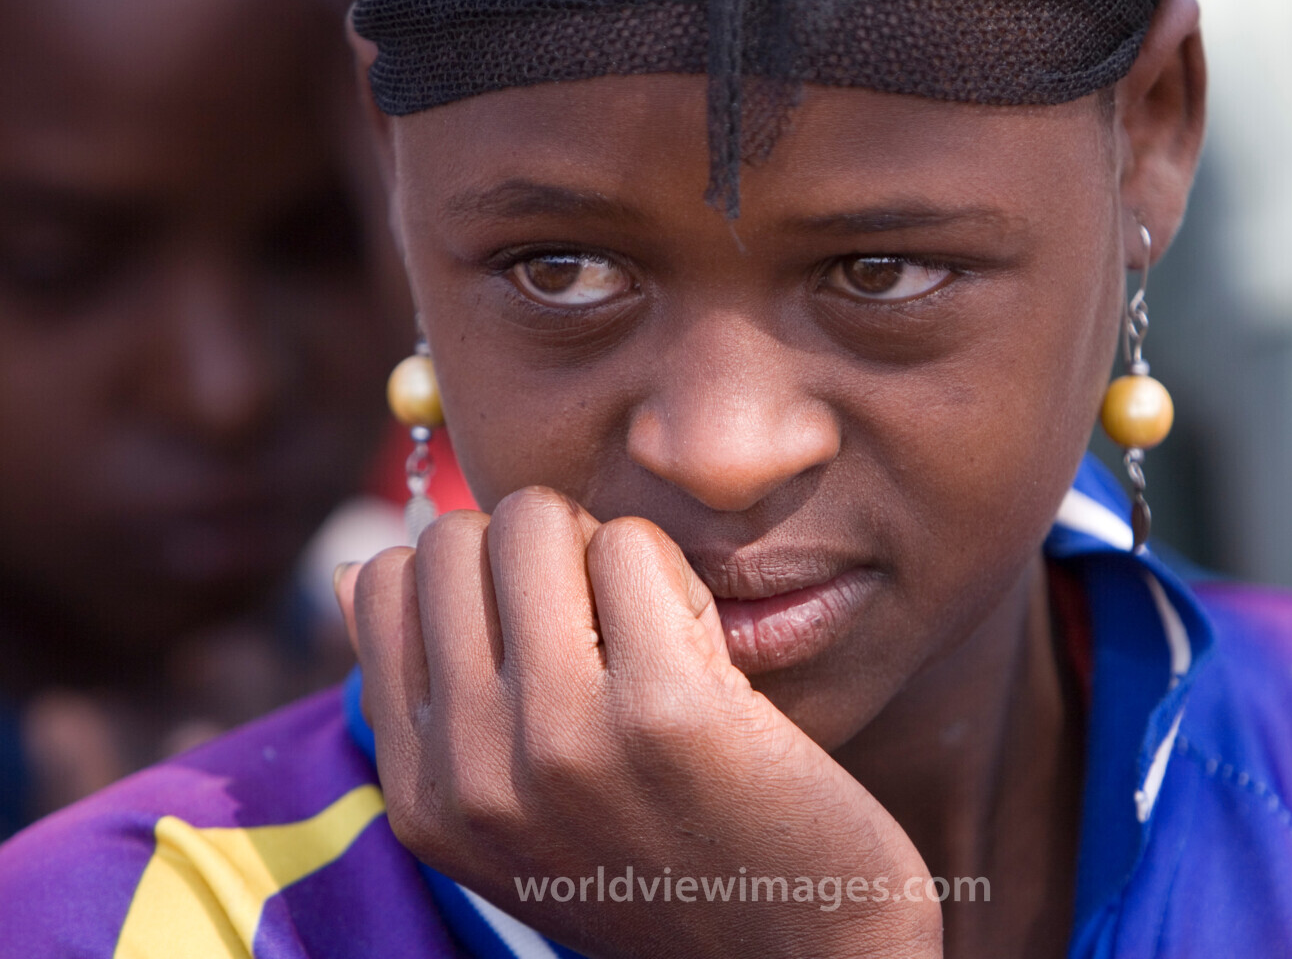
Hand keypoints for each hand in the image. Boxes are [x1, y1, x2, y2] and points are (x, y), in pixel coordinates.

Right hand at [337, 487, 941, 958]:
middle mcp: (470, 774)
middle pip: (453, 538)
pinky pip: (632, 548)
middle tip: (602, 614)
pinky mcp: (663, 711)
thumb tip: (349, 569)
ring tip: (652, 628)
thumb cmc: (660, 861)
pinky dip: (674, 576)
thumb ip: (434, 702)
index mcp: (423, 795)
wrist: (797, 957)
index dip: (471, 571)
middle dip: (533, 546)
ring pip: (535, 522)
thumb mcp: (515, 812)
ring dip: (603, 550)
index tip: (539, 622)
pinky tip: (707, 647)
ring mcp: (560, 742)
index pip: (383, 584)